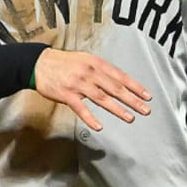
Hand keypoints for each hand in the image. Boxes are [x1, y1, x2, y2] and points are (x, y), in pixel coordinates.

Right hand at [34, 48, 151, 129]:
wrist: (38, 63)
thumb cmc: (64, 62)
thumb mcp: (86, 59)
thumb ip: (101, 70)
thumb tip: (118, 80)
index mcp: (97, 64)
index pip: (121, 77)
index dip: (135, 87)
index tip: (147, 96)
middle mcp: (90, 73)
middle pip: (115, 88)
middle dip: (133, 100)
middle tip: (145, 110)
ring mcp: (78, 84)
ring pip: (102, 98)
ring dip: (118, 109)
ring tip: (130, 118)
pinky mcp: (66, 95)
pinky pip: (81, 108)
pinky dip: (90, 118)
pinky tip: (99, 126)